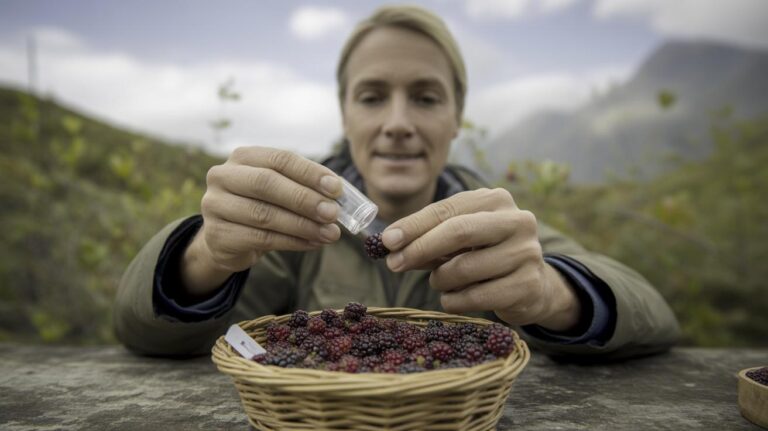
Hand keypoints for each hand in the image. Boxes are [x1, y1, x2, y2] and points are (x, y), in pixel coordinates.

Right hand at [181, 147, 342, 295]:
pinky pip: (260, 239)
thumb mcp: (279, 191)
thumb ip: (305, 187)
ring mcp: (215, 205)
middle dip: (305, 199)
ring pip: (264, 214)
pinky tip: (313, 244)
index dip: (309, 173)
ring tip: (330, 234)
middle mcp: (223, 176)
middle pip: (267, 183)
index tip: (336, 188)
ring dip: (303, 225)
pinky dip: (292, 242)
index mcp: (243, 157)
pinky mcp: (217, 235)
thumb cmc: (261, 207)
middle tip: (333, 213)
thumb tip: (340, 194)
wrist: (226, 239)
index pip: (280, 159)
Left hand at [381, 188, 580, 330]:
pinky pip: (476, 297)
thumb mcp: (457, 241)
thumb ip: (427, 238)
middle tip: (394, 264)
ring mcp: (526, 253)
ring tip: (440, 282)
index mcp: (496, 200)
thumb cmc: (484, 256)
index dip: (414, 225)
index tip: (386, 241)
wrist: (531, 286)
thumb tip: (389, 244)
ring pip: (464, 268)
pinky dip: (454, 301)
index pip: (447, 209)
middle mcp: (516, 221)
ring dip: (439, 280)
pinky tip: (453, 298)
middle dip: (420, 249)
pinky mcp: (528, 285)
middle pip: (458, 231)